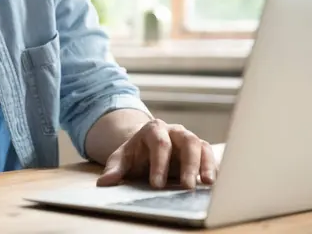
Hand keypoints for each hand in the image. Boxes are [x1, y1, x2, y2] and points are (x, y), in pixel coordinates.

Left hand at [97, 119, 218, 188]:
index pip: (159, 143)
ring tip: (207, 183)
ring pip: (201, 146)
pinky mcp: (200, 150)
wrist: (145, 150)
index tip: (156, 184)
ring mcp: (189, 139)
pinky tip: (212, 183)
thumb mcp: (121, 160)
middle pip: (186, 141)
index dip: (159, 164)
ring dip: (205, 164)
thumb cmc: (134, 155)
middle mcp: (174, 131)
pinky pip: (209, 155)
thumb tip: (104, 182)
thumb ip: (114, 169)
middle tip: (186, 186)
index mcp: (153, 129)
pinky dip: (212, 167)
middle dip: (188, 164)